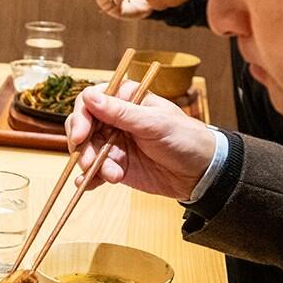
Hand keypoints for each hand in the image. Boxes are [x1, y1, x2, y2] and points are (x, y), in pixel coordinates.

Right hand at [66, 80, 215, 200]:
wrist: (201, 173)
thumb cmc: (185, 139)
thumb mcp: (154, 124)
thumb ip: (121, 113)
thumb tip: (90, 97)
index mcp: (126, 99)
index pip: (91, 101)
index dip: (81, 117)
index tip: (80, 135)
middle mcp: (115, 119)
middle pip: (83, 127)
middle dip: (83, 146)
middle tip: (89, 162)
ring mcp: (114, 142)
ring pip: (87, 150)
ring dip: (91, 165)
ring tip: (113, 176)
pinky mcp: (115, 164)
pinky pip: (94, 170)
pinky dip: (89, 178)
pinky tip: (88, 185)